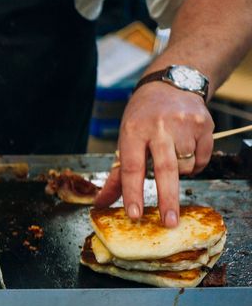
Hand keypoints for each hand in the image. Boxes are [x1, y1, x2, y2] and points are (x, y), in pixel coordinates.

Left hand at [95, 82, 213, 226]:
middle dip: (166, 199)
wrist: (171, 83)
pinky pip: (201, 160)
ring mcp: (184, 125)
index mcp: (133, 130)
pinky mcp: (204, 125)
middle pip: (164, 169)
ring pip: (185, 166)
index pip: (132, 167)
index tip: (135, 215)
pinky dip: (193, 165)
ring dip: (179, 175)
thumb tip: (101, 203)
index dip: (132, 193)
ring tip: (170, 159)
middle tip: (169, 223)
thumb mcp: (125, 137)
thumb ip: (118, 174)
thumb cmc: (142, 116)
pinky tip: (185, 151)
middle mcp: (159, 126)